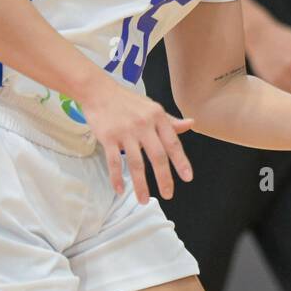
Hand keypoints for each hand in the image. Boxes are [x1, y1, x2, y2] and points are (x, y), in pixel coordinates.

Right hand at [78, 79, 194, 204]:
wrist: (99, 91)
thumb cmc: (128, 101)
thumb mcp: (152, 107)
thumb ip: (170, 120)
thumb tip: (191, 124)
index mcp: (157, 117)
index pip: (172, 142)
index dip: (181, 161)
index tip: (187, 177)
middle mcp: (143, 124)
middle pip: (157, 156)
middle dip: (164, 178)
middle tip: (168, 195)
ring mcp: (125, 131)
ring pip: (135, 163)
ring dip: (140, 185)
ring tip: (143, 200)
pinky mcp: (108, 137)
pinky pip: (113, 161)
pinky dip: (116, 178)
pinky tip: (120, 190)